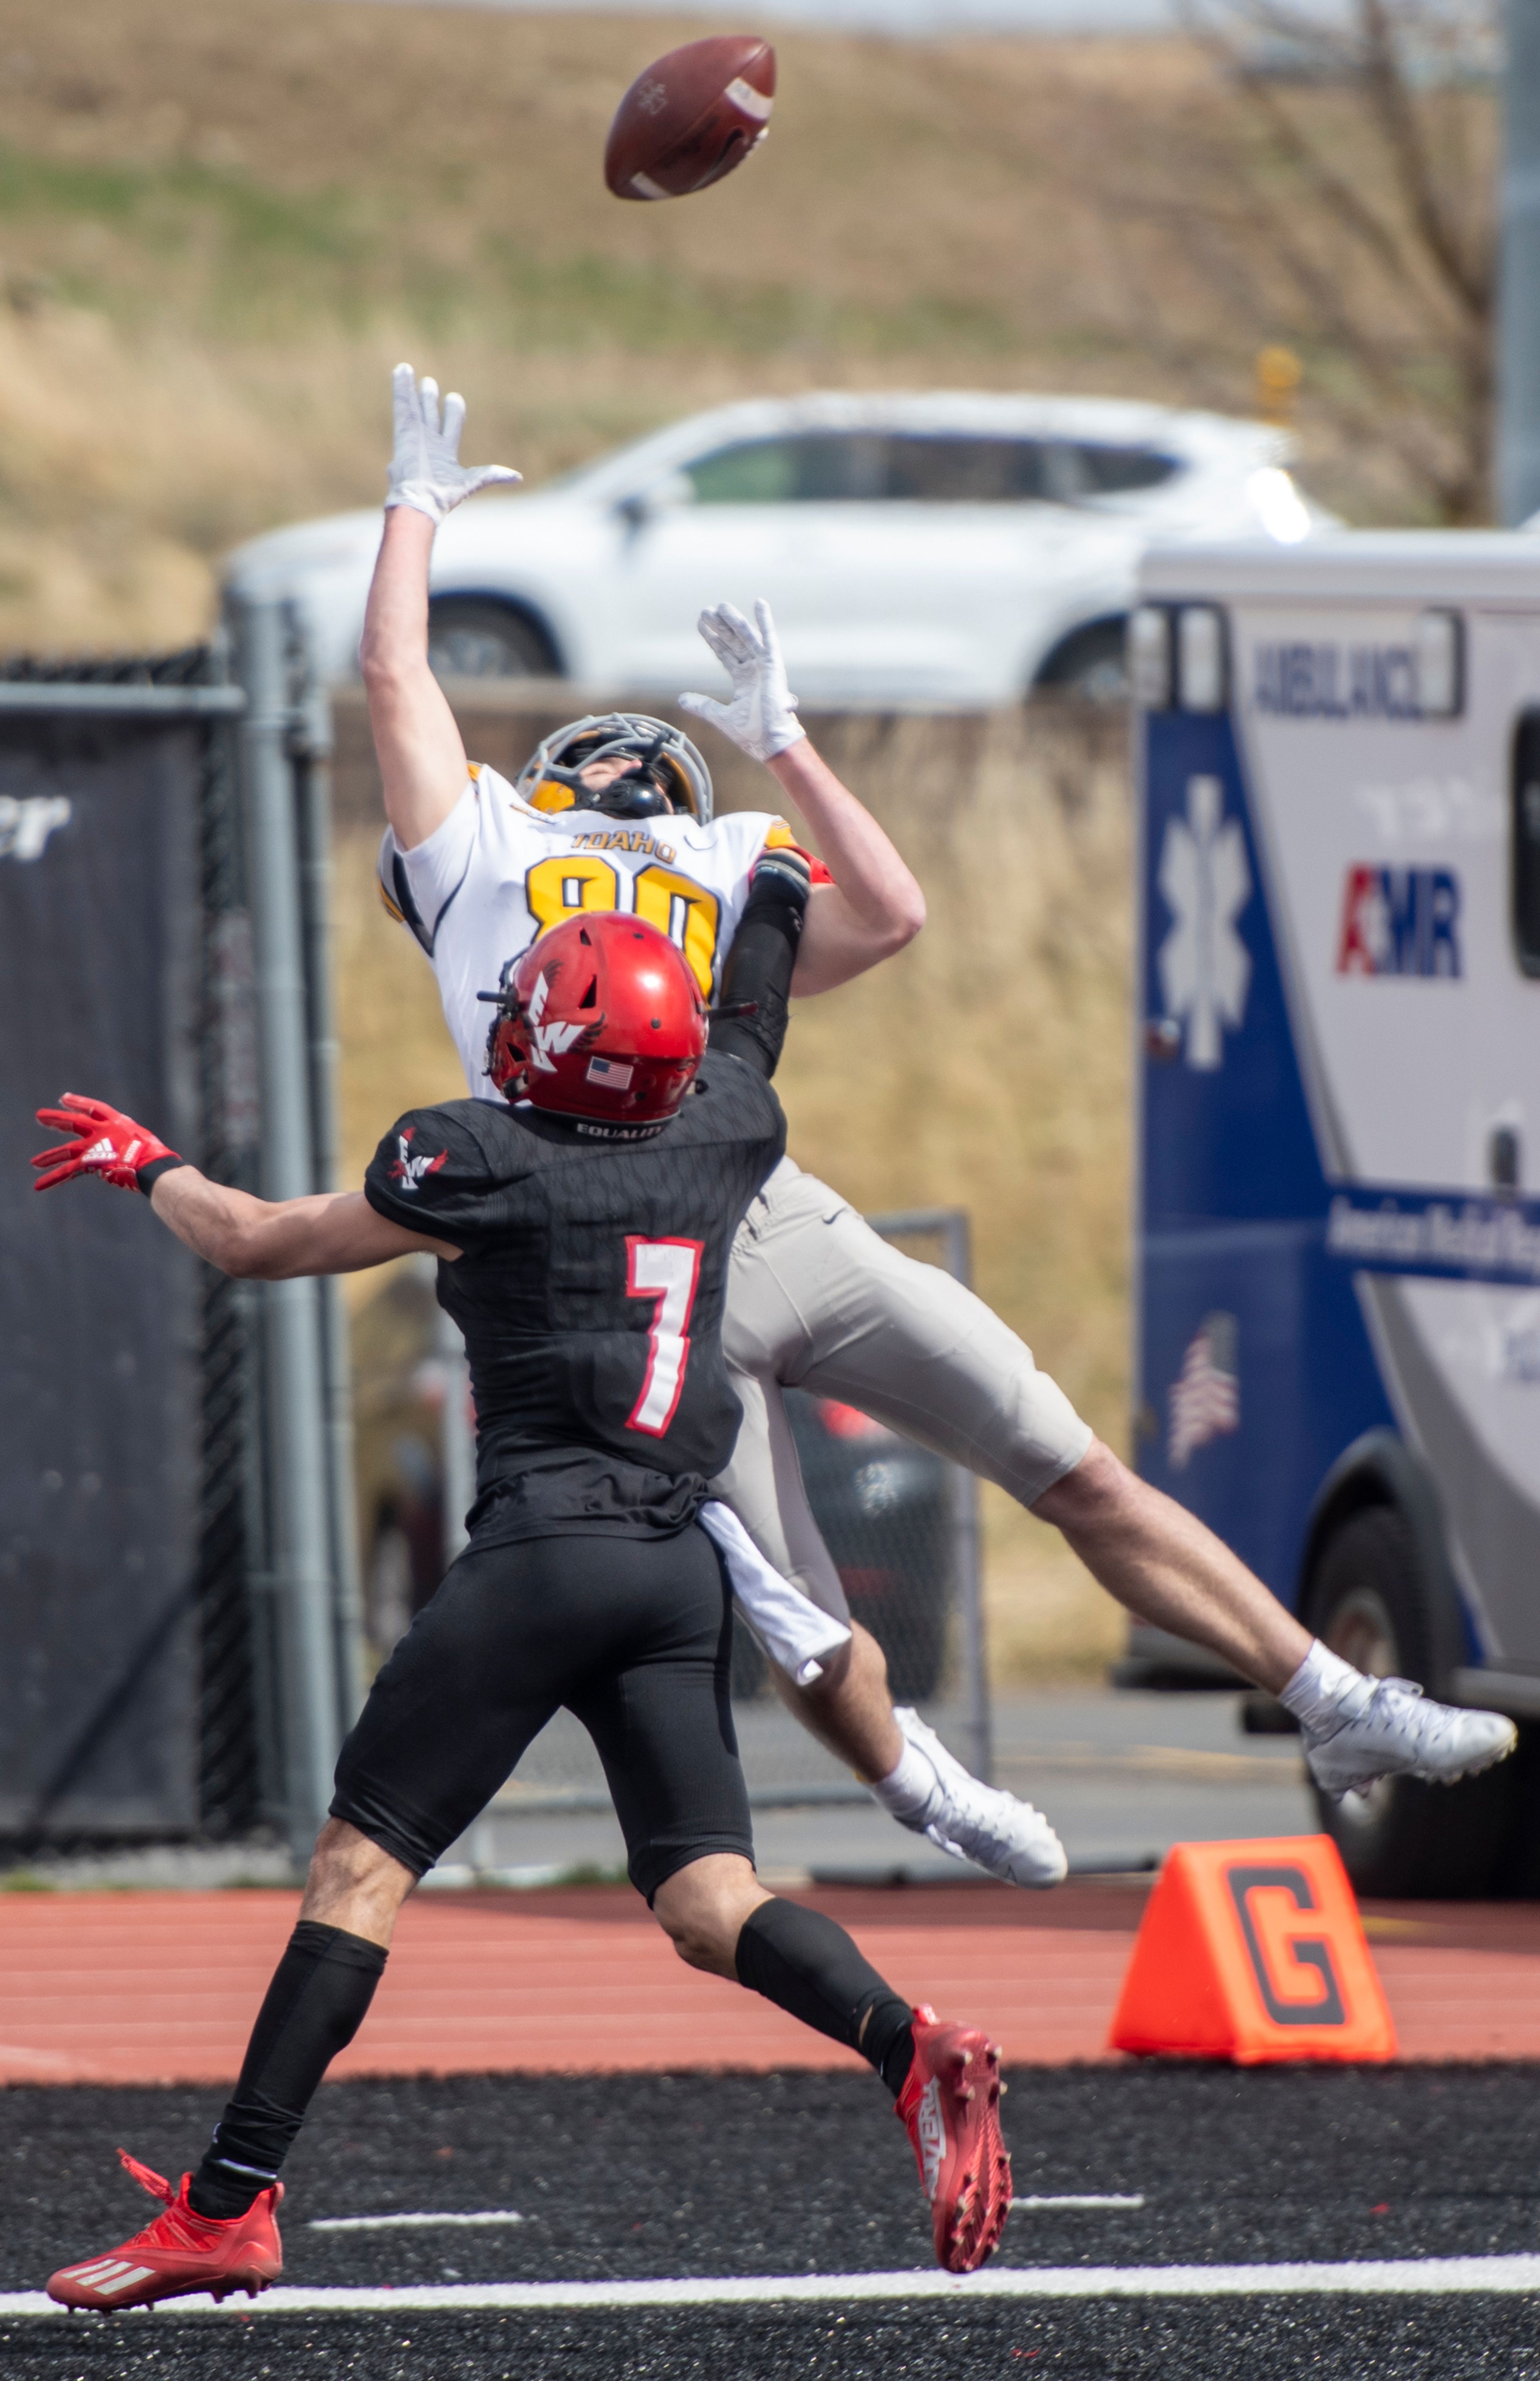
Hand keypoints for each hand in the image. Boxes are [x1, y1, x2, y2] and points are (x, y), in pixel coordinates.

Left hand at [32, 1095, 180, 1193]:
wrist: (152, 1165)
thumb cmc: (156, 1156)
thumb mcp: (144, 1143)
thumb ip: (130, 1145)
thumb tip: (129, 1156)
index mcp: (118, 1123)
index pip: (95, 1108)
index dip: (79, 1103)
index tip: (64, 1098)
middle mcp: (103, 1131)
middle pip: (74, 1122)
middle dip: (57, 1119)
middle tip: (40, 1116)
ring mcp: (95, 1146)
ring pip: (67, 1150)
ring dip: (49, 1157)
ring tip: (34, 1163)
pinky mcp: (89, 1162)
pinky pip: (68, 1172)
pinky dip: (53, 1179)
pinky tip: (38, 1186)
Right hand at [385, 364, 520, 524]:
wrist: (422, 498)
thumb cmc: (445, 493)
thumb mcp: (474, 480)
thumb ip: (493, 474)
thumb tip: (517, 477)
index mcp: (445, 453)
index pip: (450, 426)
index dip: (453, 412)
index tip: (454, 399)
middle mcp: (429, 442)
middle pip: (430, 414)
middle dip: (430, 399)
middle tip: (430, 383)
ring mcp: (415, 435)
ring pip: (414, 407)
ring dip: (412, 390)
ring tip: (408, 370)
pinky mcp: (404, 429)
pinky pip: (402, 404)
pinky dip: (401, 386)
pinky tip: (401, 368)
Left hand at [679, 599, 805, 763]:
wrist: (769, 742)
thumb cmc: (751, 733)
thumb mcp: (719, 716)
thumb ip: (702, 705)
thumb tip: (682, 699)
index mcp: (744, 681)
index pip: (725, 654)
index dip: (713, 639)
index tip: (701, 625)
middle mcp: (754, 671)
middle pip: (734, 642)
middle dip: (720, 627)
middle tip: (706, 611)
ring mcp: (764, 667)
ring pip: (746, 638)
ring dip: (734, 621)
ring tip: (720, 606)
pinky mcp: (774, 666)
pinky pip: (769, 639)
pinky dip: (765, 621)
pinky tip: (759, 603)